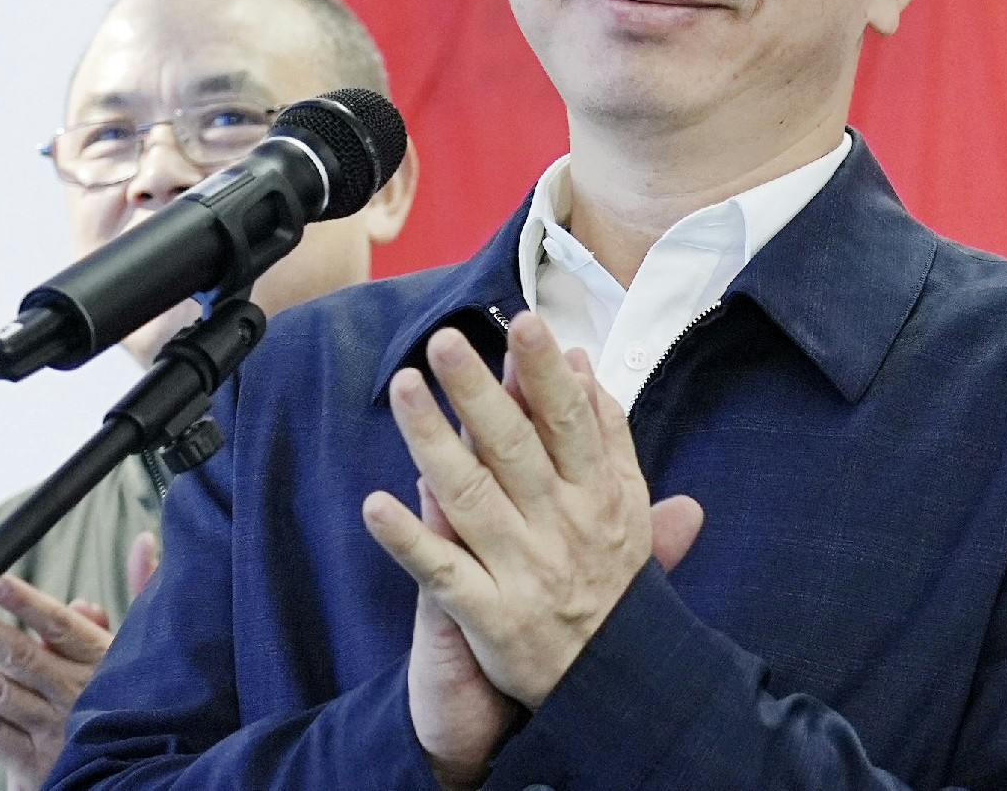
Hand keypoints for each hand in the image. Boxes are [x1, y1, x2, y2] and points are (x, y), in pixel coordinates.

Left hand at [0, 536, 160, 790]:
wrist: (140, 767)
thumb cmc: (137, 693)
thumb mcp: (144, 642)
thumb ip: (141, 591)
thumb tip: (142, 543)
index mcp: (102, 659)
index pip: (60, 624)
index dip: (25, 601)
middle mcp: (76, 692)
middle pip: (21, 656)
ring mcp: (53, 729)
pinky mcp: (33, 763)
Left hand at [402, 347, 703, 788]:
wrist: (612, 682)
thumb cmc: (613, 580)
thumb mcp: (630, 504)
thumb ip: (609, 432)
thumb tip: (580, 362)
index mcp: (598, 495)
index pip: (570, 421)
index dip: (545, 373)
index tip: (525, 323)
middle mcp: (561, 526)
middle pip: (515, 448)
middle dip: (479, 391)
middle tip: (445, 342)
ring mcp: (522, 571)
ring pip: (471, 496)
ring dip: (433, 441)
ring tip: (405, 388)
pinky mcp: (487, 616)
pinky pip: (442, 573)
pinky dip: (409, 540)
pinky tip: (375, 506)